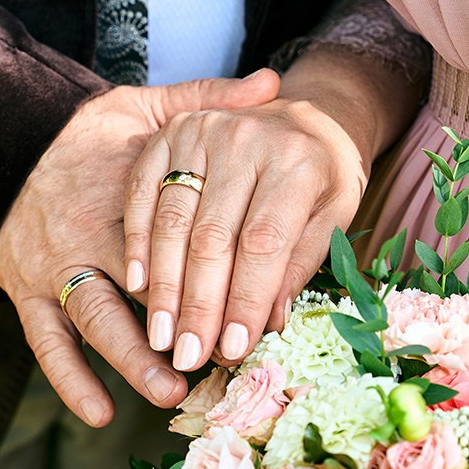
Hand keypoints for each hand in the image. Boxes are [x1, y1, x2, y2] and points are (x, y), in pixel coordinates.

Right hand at [0, 71, 279, 426]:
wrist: (6, 142)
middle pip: (138, 286)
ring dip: (131, 359)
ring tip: (170, 391)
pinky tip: (101, 414)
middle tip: (216, 359)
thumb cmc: (88, 136)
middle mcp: (89, 232)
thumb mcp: (147, 108)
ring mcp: (54, 266)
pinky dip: (71, 381)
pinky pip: (45, 343)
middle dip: (176, 324)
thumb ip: (207, 99)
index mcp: (127, 192)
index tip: (252, 305)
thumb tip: (271, 81)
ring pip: (93, 318)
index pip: (176, 237)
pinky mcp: (25, 292)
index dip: (213, 272)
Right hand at [123, 47, 418, 370]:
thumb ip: (299, 266)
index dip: (245, 299)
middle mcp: (245, 139)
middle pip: (212, 237)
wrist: (303, 112)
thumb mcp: (332, 214)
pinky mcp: (166, 133)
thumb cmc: (322, 176)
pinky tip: (137, 287)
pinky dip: (137, 243)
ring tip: (162, 339)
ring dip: (164, 286)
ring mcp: (200, 132)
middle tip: (189, 357)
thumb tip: (268, 323)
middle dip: (199, 305)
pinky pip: (141, 193)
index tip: (233, 349)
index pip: (264, 243)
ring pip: (172, 221)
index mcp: (297, 161)